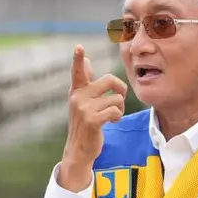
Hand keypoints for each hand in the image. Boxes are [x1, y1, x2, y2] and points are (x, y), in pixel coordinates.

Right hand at [59, 45, 126, 191]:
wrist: (79, 150)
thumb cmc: (84, 123)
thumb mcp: (82, 101)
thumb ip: (85, 82)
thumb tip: (86, 60)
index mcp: (77, 90)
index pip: (77, 72)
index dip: (78, 59)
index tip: (79, 47)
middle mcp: (78, 97)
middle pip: (110, 80)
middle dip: (120, 89)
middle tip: (120, 98)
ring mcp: (84, 109)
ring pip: (116, 99)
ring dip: (119, 108)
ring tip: (112, 115)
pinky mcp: (92, 120)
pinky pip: (115, 111)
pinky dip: (118, 117)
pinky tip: (112, 122)